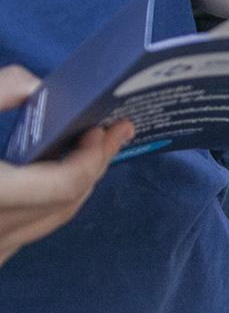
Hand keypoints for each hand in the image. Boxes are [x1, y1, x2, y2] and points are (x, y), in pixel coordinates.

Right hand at [0, 66, 134, 266]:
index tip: (100, 129)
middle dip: (94, 164)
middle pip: (66, 202)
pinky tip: (53, 170)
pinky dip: (49, 198)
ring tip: (92, 146)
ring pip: (51, 219)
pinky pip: (30, 228)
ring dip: (76, 182)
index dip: (91, 157)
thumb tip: (37, 84)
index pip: (64, 186)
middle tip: (116, 130)